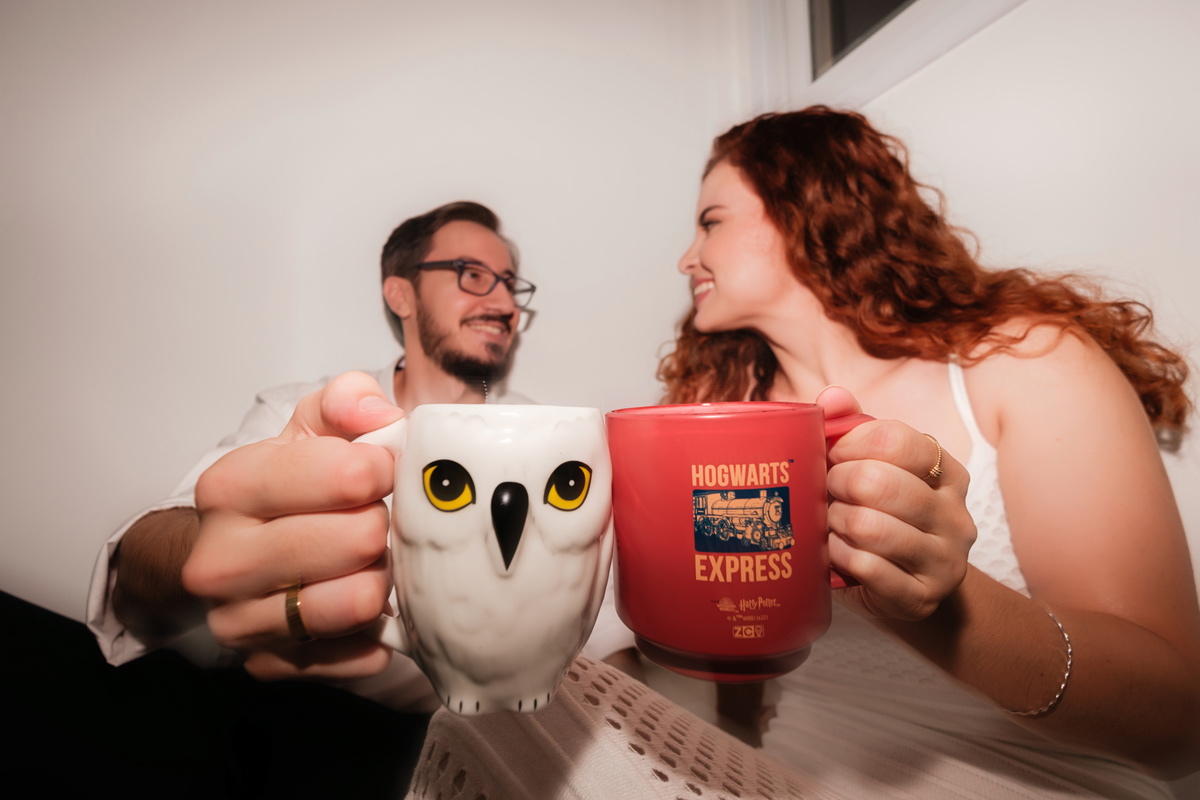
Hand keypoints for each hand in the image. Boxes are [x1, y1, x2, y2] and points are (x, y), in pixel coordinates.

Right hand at [181, 371, 403, 679]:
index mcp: (230, 487)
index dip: (382, 469)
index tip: (383, 470)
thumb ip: (346, 401)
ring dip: (382, 579)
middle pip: (357, 541)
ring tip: (376, 560)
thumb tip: (377, 414)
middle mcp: (222, 560)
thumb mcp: (309, 427)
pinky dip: (376, 633)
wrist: (229, 549)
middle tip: (377, 519)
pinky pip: (353, 658)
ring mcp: (240, 620)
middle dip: (383, 525)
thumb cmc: (285, 485)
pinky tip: (373, 607)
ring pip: (354, 604)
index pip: (344, 475)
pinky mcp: (268, 665)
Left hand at [816, 386, 975, 620]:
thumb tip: (832, 397)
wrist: (908, 590)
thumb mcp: (872, 468)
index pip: (896, 439)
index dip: (850, 445)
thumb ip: (852, 426)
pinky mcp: (923, 598)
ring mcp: (945, 559)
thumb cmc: (881, 518)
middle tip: (827, 493)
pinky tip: (836, 553)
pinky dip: (839, 557)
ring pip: (869, 526)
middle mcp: (956, 514)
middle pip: (878, 482)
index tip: (833, 456)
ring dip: (835, 523)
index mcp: (947, 472)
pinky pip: (867, 568)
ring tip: (831, 524)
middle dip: (836, 484)